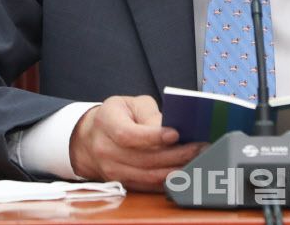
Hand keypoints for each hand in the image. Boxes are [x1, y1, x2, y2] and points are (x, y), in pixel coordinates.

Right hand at [69, 95, 203, 190]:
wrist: (90, 138)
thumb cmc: (117, 115)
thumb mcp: (131, 104)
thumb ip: (150, 113)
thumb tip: (171, 127)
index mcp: (106, 123)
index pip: (128, 135)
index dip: (152, 137)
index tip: (175, 134)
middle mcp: (106, 150)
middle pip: (143, 159)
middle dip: (175, 154)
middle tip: (199, 146)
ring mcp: (112, 171)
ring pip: (147, 176)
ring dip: (176, 170)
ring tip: (198, 159)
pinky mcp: (121, 183)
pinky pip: (147, 186)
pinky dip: (167, 181)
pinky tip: (185, 172)